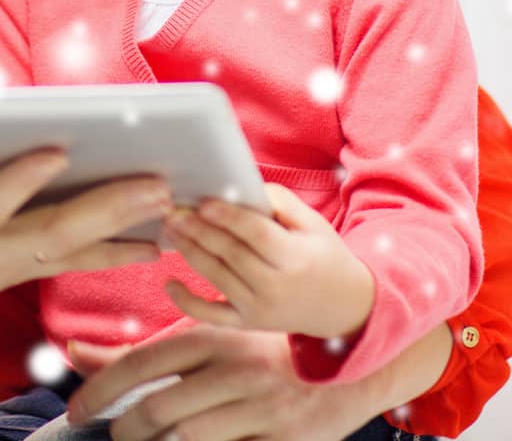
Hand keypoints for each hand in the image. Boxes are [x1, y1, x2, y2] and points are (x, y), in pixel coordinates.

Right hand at [0, 147, 173, 359]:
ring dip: (124, 230)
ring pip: (71, 250)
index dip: (20, 182)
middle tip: (158, 185)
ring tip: (172, 210)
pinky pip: (67, 261)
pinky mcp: (6, 272)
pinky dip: (109, 249)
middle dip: (108, 209)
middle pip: (53, 233)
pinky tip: (147, 241)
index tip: (56, 151)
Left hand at [65, 326, 373, 440]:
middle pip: (158, 408)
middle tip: (117, 433)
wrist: (346, 362)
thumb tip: (71, 352)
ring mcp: (260, 409)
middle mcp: (234, 370)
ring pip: (186, 439)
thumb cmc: (255, 351)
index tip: (75, 410)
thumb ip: (134, 350)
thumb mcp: (200, 340)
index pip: (141, 362)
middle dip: (126, 428)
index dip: (99, 389)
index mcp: (210, 337)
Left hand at [161, 183, 374, 340]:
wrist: (343, 307)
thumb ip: (281, 202)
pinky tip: (169, 283)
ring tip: (170, 228)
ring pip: (217, 278)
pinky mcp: (248, 324)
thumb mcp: (314, 224)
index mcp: (295, 258)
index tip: (203, 201)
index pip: (255, 234)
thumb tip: (241, 188)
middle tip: (173, 211)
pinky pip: (213, 316)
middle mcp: (276, 287)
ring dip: (189, 252)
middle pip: (231, 254)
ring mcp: (260, 310)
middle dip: (199, 231)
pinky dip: (188, 303)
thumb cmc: (324, 256)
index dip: (228, 217)